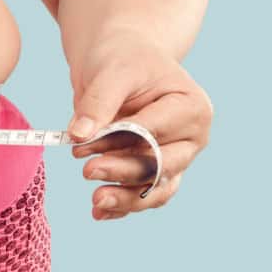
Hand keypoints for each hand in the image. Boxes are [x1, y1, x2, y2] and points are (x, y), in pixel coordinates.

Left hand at [66, 43, 212, 221]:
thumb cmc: (123, 58)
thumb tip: (78, 135)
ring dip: (126, 198)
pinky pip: (144, 195)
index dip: (119, 141)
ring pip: (156, 189)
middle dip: (123, 171)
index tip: (82, 143)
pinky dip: (123, 205)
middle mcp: (192, 138)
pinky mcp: (159, 172)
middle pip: (159, 166)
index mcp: (192, 107)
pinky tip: (100, 212)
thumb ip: (98, 102)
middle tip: (87, 171)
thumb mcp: (111, 71)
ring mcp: (178, 158)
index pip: (155, 133)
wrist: (121, 59)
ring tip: (96, 201)